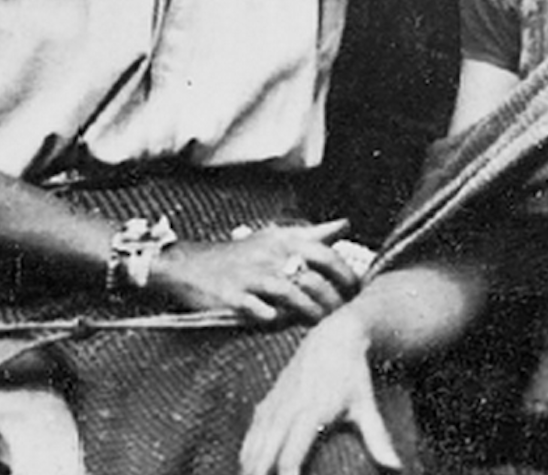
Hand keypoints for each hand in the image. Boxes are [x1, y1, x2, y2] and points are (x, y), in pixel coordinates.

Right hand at [153, 219, 360, 323]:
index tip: (358, 291)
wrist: (190, 265)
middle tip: (343, 314)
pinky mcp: (232, 297)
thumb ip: (312, 233)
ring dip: (310, 312)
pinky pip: (260, 310)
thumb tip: (345, 223)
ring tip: (321, 323)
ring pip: (292, 295)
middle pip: (312, 277)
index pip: (325, 254)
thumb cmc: (241, 254)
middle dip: (333, 298)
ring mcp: (250, 276)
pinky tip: (282, 323)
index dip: (346, 274)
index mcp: (282, 240)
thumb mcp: (275, 237)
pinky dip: (274, 319)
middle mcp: (269, 255)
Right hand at [240, 311, 401, 474]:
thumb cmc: (353, 375)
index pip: (290, 456)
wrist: (334, 337)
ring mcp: (276, 402)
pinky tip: (246, 465)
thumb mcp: (365, 405)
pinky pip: (253, 429)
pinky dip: (248, 449)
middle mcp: (288, 408)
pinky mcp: (270, 398)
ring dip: (249, 465)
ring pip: (254, 441)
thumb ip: (377, 438)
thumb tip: (396, 467)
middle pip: (265, 452)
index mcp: (311, 412)